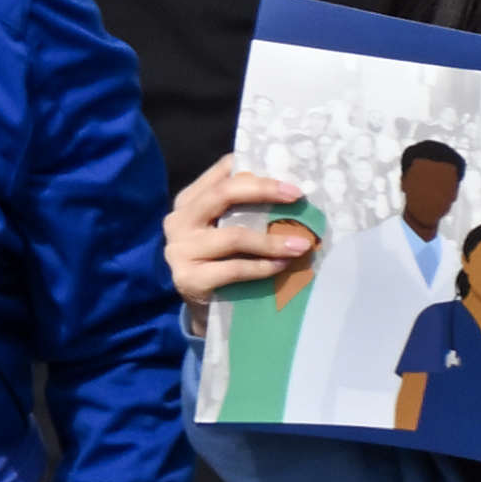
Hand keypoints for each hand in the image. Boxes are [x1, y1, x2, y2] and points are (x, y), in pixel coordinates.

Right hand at [163, 155, 318, 311]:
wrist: (205, 310)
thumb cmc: (222, 262)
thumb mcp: (226, 228)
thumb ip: (243, 208)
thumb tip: (288, 189)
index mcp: (188, 201)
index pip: (222, 173)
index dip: (256, 171)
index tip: (289, 178)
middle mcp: (179, 221)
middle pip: (224, 193)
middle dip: (265, 191)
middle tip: (297, 196)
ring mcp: (180, 251)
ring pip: (234, 236)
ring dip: (272, 240)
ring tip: (301, 244)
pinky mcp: (189, 279)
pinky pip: (234, 269)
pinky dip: (262, 266)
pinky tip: (282, 265)